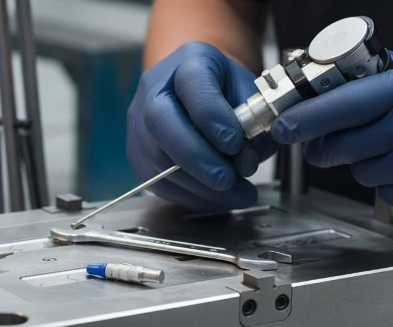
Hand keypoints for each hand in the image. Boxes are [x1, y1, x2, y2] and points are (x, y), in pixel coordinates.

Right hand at [126, 41, 276, 209]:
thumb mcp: (249, 92)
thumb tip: (247, 160)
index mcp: (187, 61)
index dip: (212, 117)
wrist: (197, 90)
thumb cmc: (225, 90)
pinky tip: (218, 198)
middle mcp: (154, 90)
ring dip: (200, 185)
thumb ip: (255, 121)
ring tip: (236, 194)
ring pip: (158, 159)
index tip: (235, 144)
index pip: (192, 84)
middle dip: (197, 157)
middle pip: (161, 122)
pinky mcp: (138, 155)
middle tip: (227, 179)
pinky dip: (192, 196)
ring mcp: (139, 124)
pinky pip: (159, 182)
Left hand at [271, 51, 392, 210]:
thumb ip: (386, 75)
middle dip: (325, 148)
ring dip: (366, 164)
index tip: (283, 126)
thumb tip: (335, 80)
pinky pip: (390, 193)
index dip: (307, 118)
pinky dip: (392, 183)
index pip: (345, 104)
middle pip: (344, 148)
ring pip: (365, 174)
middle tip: (325, 143)